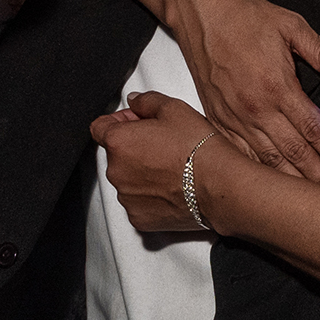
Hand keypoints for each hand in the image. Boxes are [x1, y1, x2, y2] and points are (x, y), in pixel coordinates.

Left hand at [91, 92, 238, 233]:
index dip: (119, 121)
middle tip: (163, 144)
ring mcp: (127, 197)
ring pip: (127, 180)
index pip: (100, 127)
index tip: (136, 122)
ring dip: (142, 173)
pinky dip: (151, 196)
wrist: (219, 186)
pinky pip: (139, 202)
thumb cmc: (199, 148)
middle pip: (116, 154)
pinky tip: (172, 187)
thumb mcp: (174, 108)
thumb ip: (146, 101)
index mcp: (118, 142)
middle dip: (134, 147)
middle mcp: (116, 171)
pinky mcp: (139, 218)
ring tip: (171, 168)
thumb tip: (136, 101)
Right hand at [171, 0, 319, 187]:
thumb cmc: (245, 17)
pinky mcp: (217, 120)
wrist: (201, 13)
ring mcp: (234, 118)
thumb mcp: (291, 25)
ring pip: (266, 161)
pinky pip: (239, 155)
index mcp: (277, 87)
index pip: (314, 131)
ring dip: (290, 183)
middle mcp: (255, 109)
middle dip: (318, 179)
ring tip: (308, 202)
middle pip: (293, 154)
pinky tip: (268, 189)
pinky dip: (256, 174)